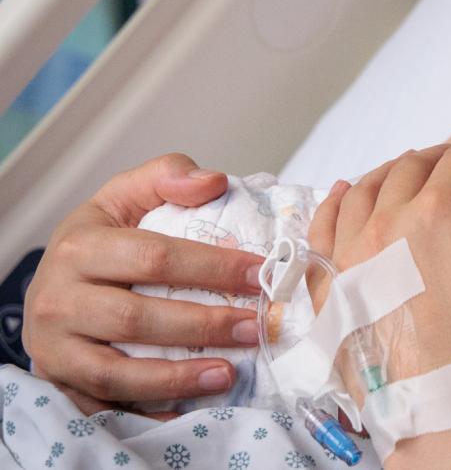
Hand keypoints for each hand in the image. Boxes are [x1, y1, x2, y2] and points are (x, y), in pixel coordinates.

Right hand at [22, 154, 264, 409]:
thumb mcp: (126, 197)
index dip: (212, 267)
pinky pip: (102, 404)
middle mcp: (58, 298)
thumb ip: (168, 176)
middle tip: (256, 327)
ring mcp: (55, 346)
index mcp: (80, 246)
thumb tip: (213, 181)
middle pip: (138, 318)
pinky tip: (188, 412)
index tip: (261, 275)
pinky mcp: (59, 381)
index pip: (154, 257)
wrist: (51, 287)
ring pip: (116, 369)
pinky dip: (146, 410)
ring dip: (177, 377)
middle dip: (204, 325)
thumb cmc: (101, 241)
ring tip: (228, 373)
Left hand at [307, 137, 450, 416]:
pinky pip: (323, 225)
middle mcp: (387, 220)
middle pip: (414, 164)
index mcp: (439, 210)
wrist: (438, 406)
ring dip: (396, 170)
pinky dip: (337, 200)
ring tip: (415, 171)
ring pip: (367, 186)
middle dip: (447, 155)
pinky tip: (347, 191)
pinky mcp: (330, 282)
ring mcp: (350, 251)